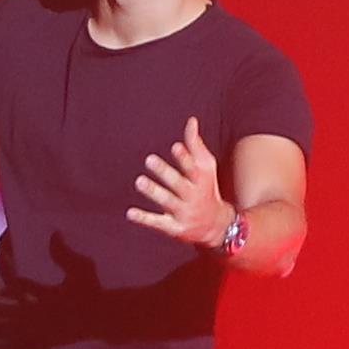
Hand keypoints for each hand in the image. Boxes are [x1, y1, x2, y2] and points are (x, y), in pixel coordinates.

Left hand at [126, 120, 233, 251]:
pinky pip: (158, 223)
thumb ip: (196, 144)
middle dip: (165, 172)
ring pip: (167, 202)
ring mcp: (184, 213)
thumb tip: (191, 120)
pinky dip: (144, 218)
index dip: (185, 158)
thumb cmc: (207, 189)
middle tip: (150, 159)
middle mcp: (193, 196)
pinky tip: (130, 213)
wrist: (217, 226)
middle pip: (178, 184)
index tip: (175, 147)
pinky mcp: (175, 228)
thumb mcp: (206, 167)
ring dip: (154, 192)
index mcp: (201, 180)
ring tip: (140, 181)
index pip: (193, 168)